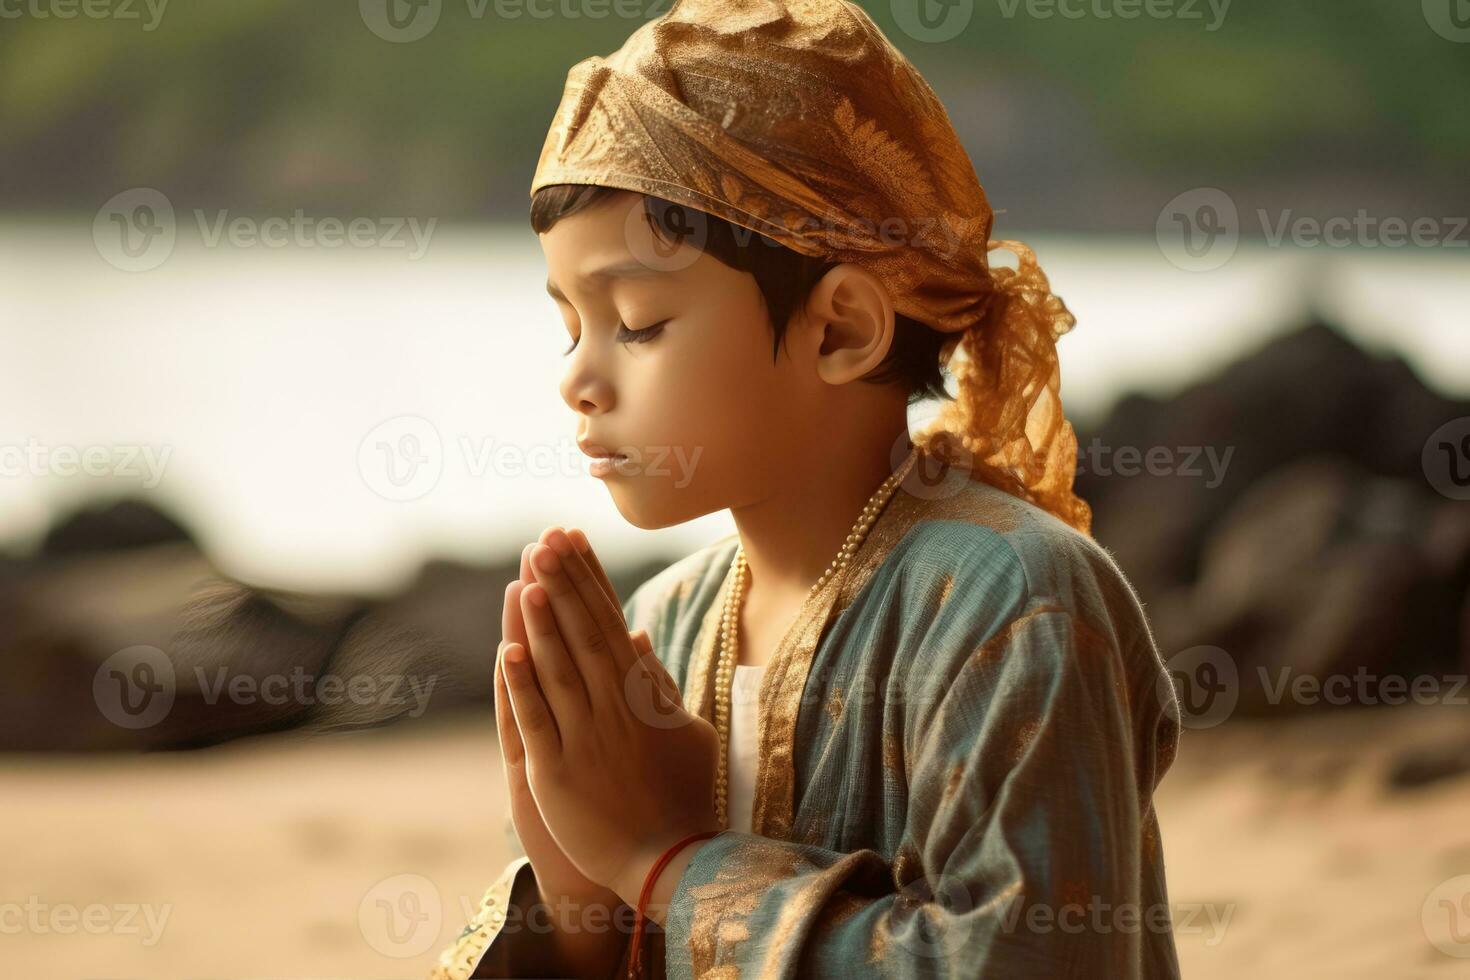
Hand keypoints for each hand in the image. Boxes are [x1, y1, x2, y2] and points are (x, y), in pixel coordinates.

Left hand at [501, 527, 720, 911]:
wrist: (671, 861)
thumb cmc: (684, 795)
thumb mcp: (685, 732)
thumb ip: (660, 683)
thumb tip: (639, 635)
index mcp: (645, 696)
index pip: (611, 623)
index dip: (589, 580)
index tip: (572, 541)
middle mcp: (615, 710)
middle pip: (584, 635)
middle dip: (563, 585)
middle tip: (544, 540)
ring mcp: (585, 739)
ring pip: (559, 670)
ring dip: (543, 623)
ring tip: (527, 578)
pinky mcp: (557, 773)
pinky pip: (536, 721)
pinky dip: (521, 686)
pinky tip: (507, 650)